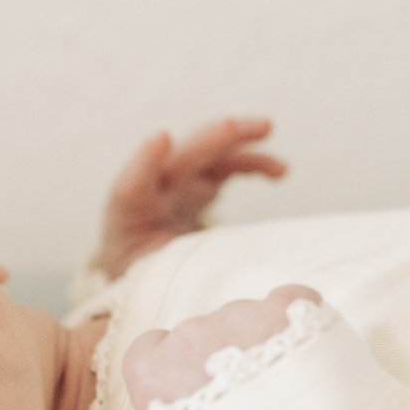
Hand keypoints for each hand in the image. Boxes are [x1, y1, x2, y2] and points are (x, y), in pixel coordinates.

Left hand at [95, 119, 287, 280]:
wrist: (136, 263)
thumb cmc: (140, 274)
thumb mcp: (145, 283)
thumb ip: (168, 275)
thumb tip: (216, 283)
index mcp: (129, 218)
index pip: (130, 189)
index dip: (144, 162)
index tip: (162, 138)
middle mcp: (152, 192)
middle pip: (178, 161)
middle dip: (204, 141)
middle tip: (230, 127)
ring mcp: (177, 183)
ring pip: (207, 154)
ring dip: (235, 138)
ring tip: (267, 128)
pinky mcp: (199, 184)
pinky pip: (226, 166)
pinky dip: (251, 162)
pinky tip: (280, 170)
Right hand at [123, 287, 323, 409]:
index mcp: (151, 373)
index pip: (152, 347)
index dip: (177, 363)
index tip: (195, 382)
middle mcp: (188, 336)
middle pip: (205, 334)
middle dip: (227, 356)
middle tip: (256, 400)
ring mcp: (235, 319)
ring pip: (246, 318)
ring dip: (264, 343)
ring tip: (290, 389)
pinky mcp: (283, 310)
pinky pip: (291, 300)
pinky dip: (298, 318)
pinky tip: (310, 353)